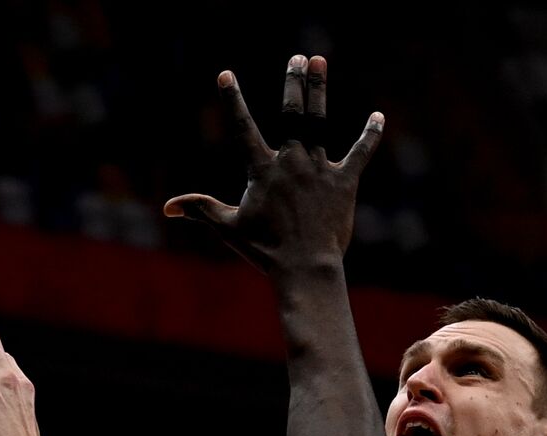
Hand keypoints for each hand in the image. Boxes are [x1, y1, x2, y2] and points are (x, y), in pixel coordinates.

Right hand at [163, 55, 381, 272]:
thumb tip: (168, 208)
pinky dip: (370, 135)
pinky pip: (360, 153)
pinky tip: (378, 116)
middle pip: (292, 113)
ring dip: (319, 90)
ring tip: (320, 62)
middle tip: (297, 58)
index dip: (233, 100)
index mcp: (262, 170)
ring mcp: (320, 170)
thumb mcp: (228, 227)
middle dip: (293, 82)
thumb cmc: (264, 250)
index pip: (243, 127)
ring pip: (319, 122)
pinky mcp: (344, 183)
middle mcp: (291, 162)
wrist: (304, 268)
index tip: (226, 75)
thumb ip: (200, 209)